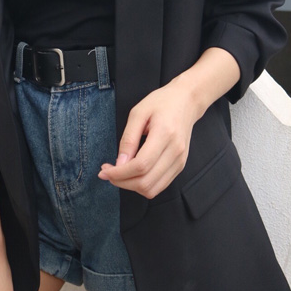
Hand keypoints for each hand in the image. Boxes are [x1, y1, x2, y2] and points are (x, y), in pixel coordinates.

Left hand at [97, 76, 200, 199]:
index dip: (119, 173)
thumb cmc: (162, 103)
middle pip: (146, 182)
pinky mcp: (180, 166)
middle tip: (107, 173)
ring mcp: (180, 161)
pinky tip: (133, 173)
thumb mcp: (138, 113)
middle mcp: (175, 152)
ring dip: (131, 186)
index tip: (104, 171)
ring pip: (152, 189)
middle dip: (122, 182)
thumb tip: (119, 164)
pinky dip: (143, 184)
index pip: (140, 166)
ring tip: (119, 174)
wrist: (186, 102)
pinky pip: (160, 185)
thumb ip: (128, 139)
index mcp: (165, 134)